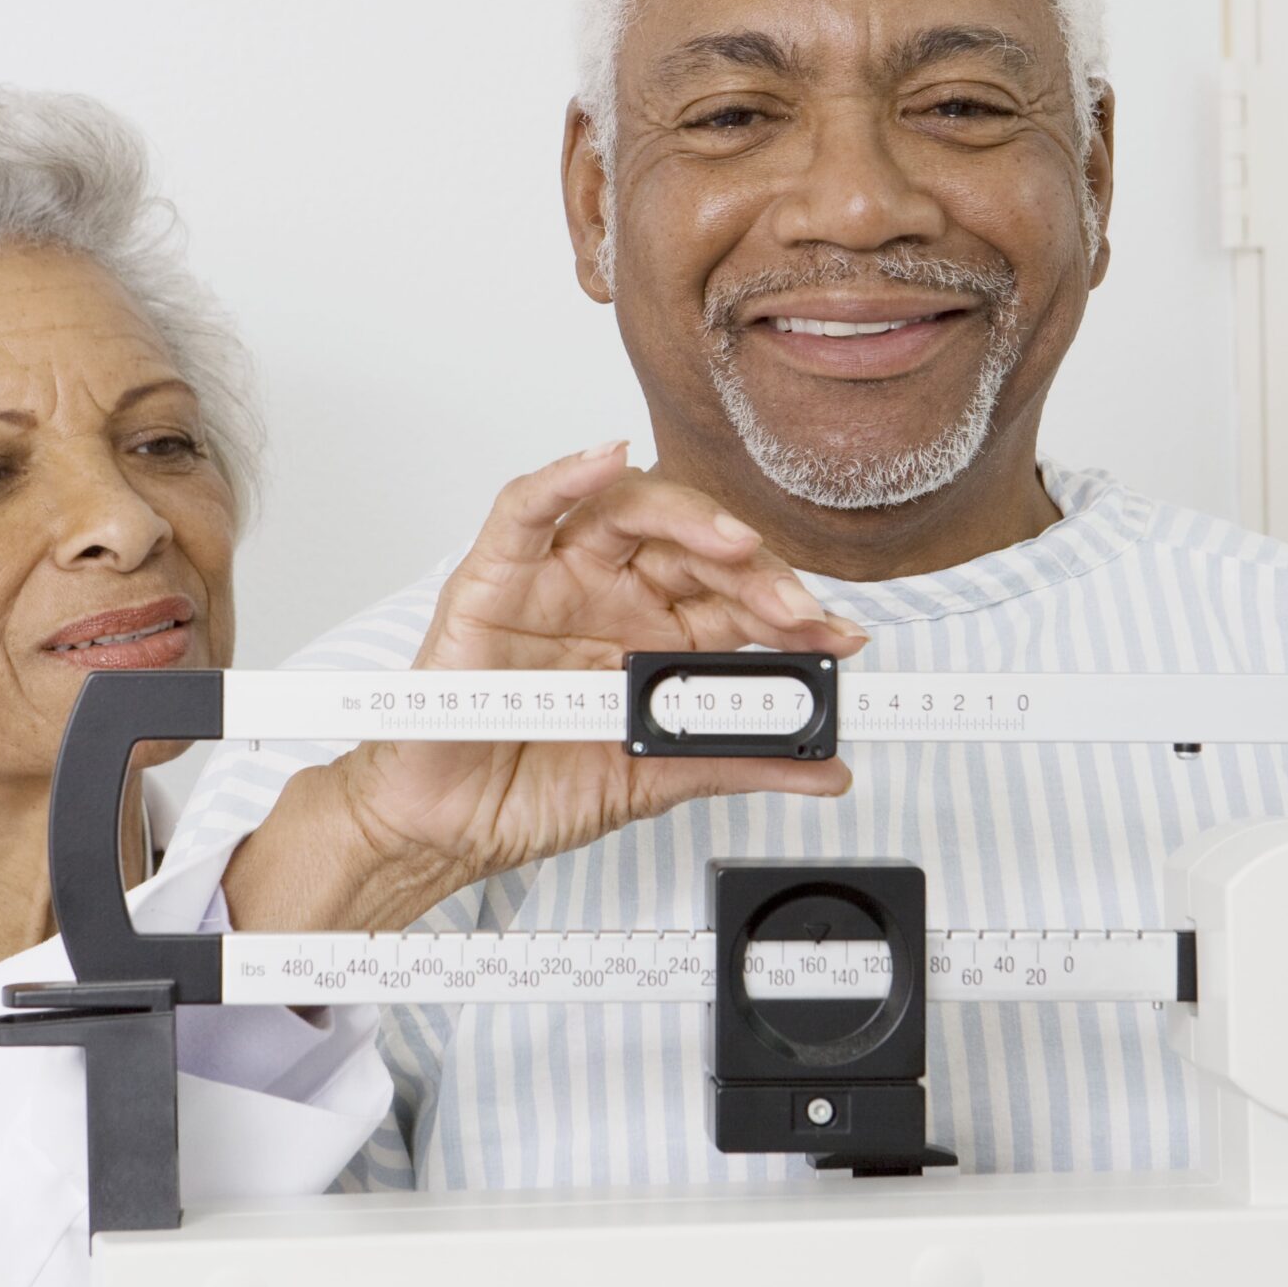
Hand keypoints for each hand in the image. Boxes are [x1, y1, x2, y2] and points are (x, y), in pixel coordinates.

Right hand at [332, 440, 861, 899]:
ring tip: (735, 547)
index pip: (736, 600)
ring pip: (631, 510)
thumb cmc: (532, 788)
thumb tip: (827, 768)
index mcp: (656, 637)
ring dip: (692, 519)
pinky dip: (564, 476)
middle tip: (798, 613)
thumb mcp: (653, 781)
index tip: (839, 638)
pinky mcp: (494, 576)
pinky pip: (526, 508)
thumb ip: (737, 763)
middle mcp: (613, 595)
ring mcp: (556, 579)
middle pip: (697, 550)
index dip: (792, 612)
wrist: (448, 827)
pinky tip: (605, 459)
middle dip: (756, 576)